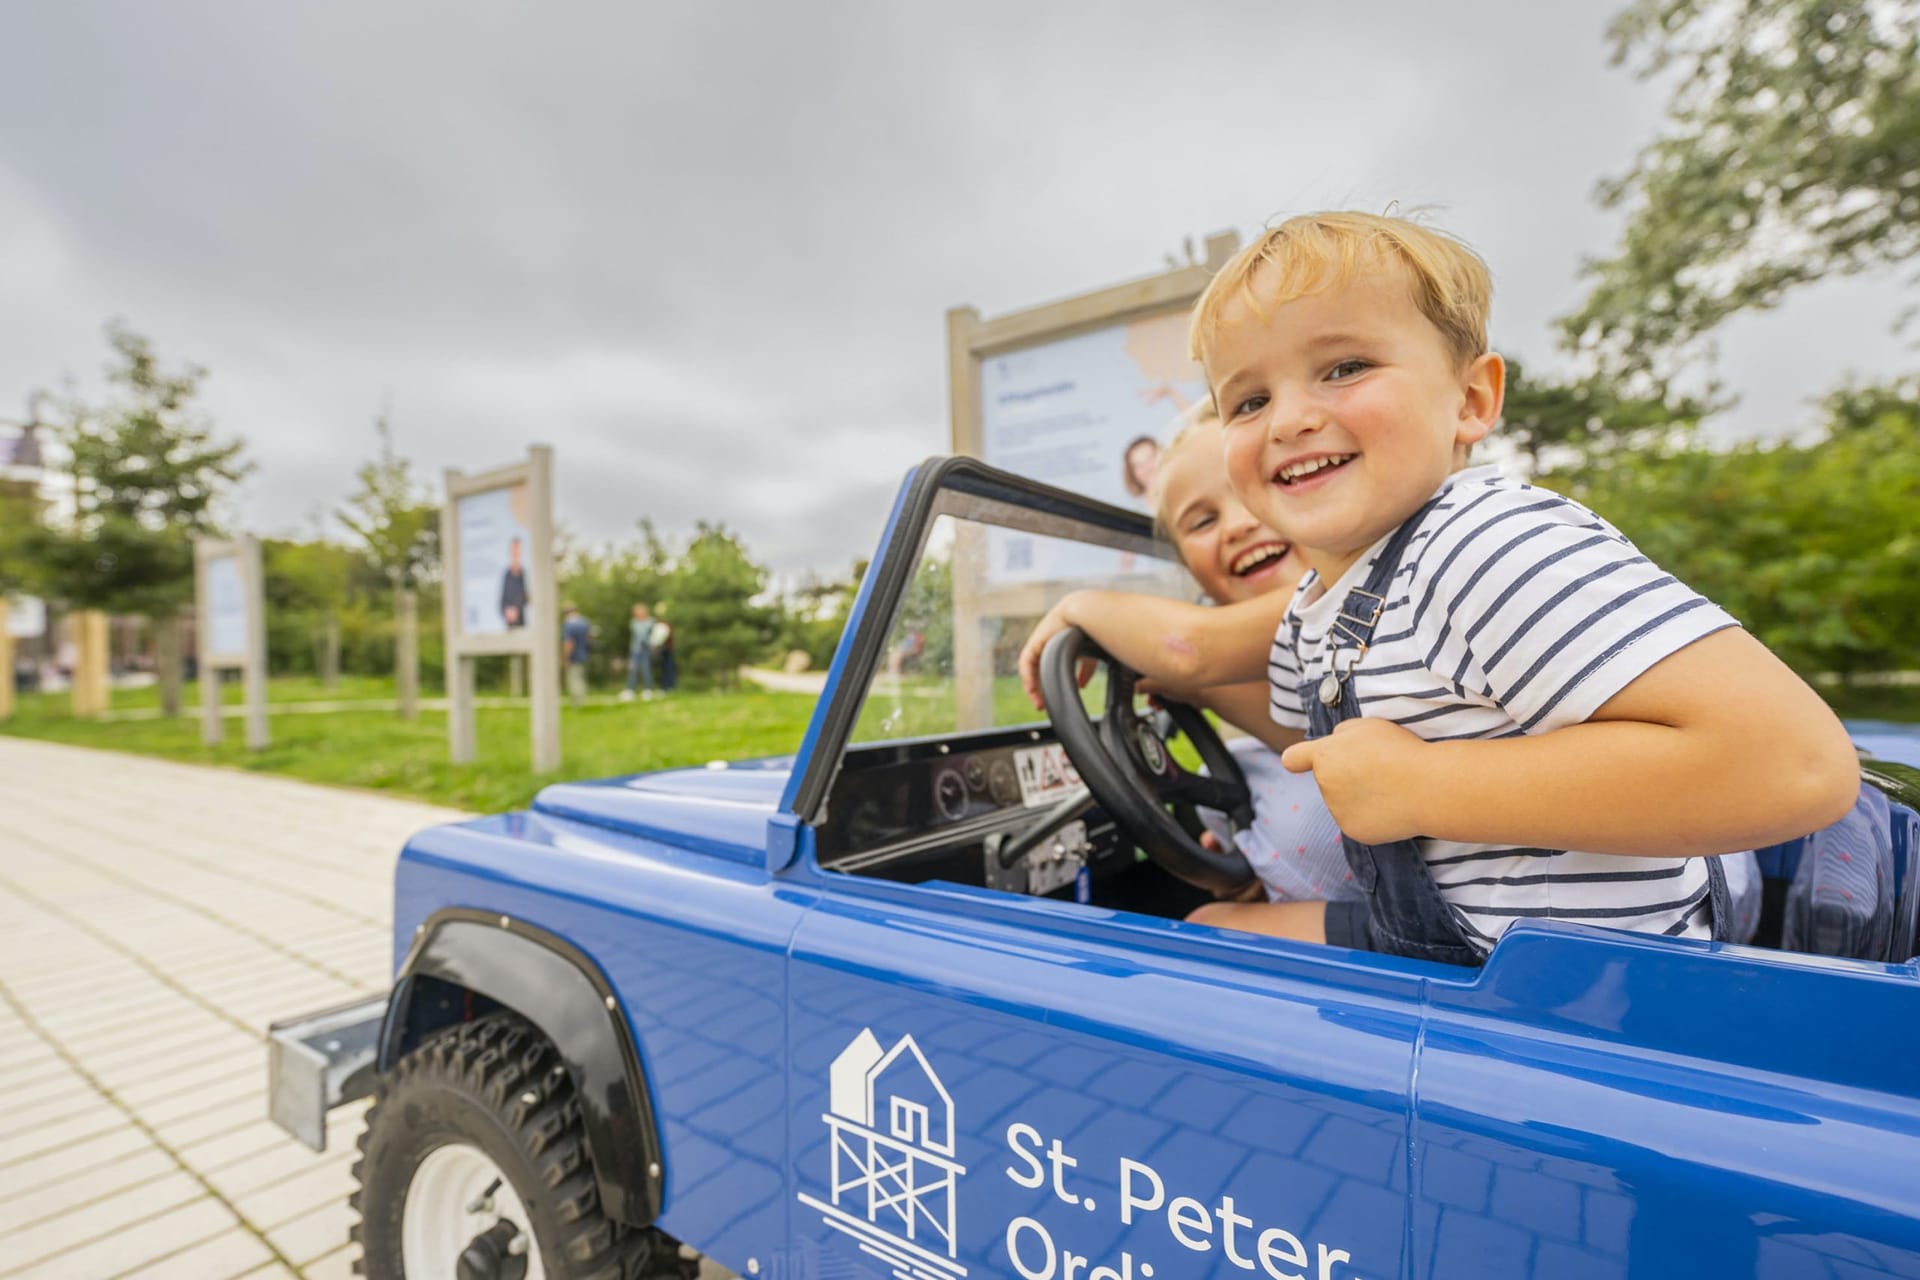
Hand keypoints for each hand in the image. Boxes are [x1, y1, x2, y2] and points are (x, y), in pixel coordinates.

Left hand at [1017, 594, 1091, 710]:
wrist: (1086, 614)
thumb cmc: (1090, 631)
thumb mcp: (1088, 656)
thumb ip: (1085, 671)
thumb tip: (1081, 686)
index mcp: (1057, 650)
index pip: (1048, 673)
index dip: (1049, 688)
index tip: (1052, 702)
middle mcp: (1045, 647)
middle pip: (1038, 674)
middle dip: (1039, 691)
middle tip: (1043, 707)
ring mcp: (1039, 644)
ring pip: (1031, 671)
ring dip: (1032, 688)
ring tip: (1038, 702)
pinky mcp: (1034, 642)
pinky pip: (1026, 663)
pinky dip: (1028, 677)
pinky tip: (1032, 689)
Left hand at [1280, 717, 1429, 844]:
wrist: (1426, 787)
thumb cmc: (1399, 750)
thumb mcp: (1367, 726)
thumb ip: (1341, 734)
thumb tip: (1333, 747)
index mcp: (1324, 757)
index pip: (1294, 758)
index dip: (1298, 760)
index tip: (1297, 764)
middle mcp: (1325, 786)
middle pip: (1330, 779)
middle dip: (1347, 775)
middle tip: (1379, 769)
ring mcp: (1338, 812)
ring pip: (1345, 801)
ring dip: (1360, 795)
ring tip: (1390, 786)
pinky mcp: (1354, 831)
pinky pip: (1359, 819)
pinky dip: (1373, 815)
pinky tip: (1392, 805)